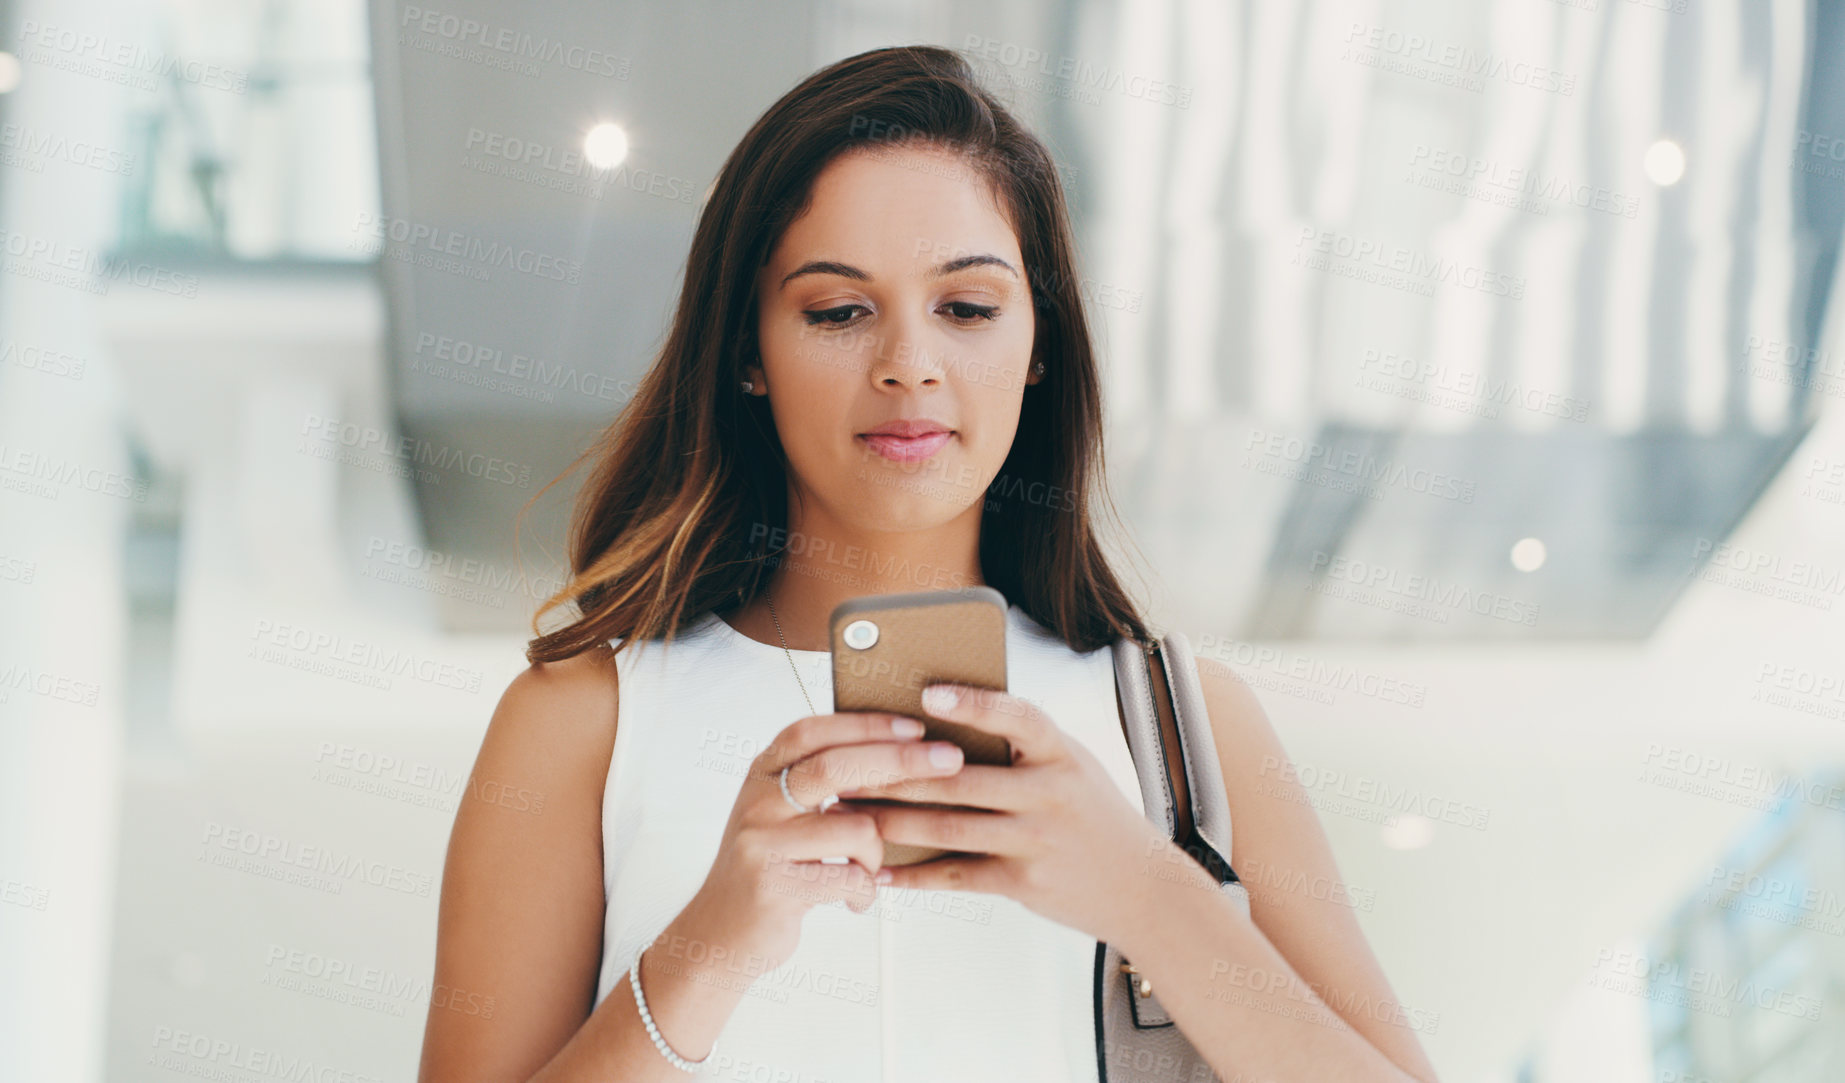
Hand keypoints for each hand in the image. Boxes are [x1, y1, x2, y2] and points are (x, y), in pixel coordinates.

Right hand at [672, 709, 969, 971]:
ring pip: (855, 828)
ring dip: (876, 855)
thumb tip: (893, 748)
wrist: (718, 934)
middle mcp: (757, 801)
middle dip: (901, 761)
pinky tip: (854, 900)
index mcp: (762, 773)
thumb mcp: (779, 812)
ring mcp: (761, 843)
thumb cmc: (767, 867)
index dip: (867, 724)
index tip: (915, 727)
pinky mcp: (775, 886)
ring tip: (866, 871)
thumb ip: (816, 781)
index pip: (815, 731)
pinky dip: (865, 891)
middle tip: (949, 759)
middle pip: (837, 767)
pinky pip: (850, 877)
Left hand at [837, 683, 1167, 944]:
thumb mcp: (1073, 767)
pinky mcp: (1022, 881)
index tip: (928, 693)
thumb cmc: (1094, 816)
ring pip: (948, 826)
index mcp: (1061, 753)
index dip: (973, 703)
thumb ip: (1023, 746)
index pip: (1017, 717)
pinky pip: (956, 873)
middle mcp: (1050, 793)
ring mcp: (1035, 839)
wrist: (1141, 886)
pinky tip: (882, 870)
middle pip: (960, 779)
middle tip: (847, 767)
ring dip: (890, 822)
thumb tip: (947, 718)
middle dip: (896, 775)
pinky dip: (914, 874)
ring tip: (849, 813)